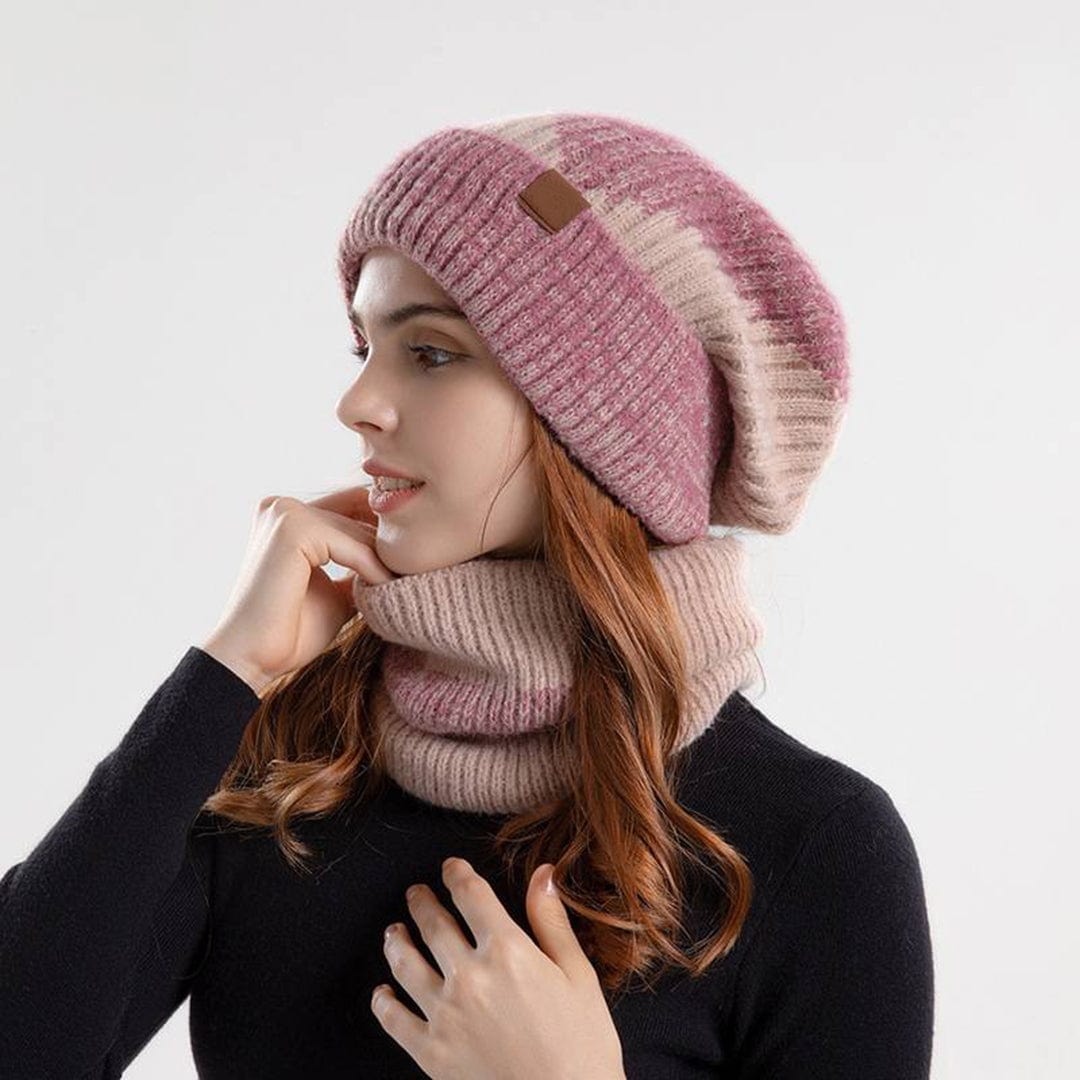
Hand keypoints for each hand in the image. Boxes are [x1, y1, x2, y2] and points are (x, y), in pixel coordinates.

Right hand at [200, 485, 395, 694]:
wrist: (251, 660)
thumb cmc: (290, 632)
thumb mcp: (336, 592)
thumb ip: (358, 569)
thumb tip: (398, 562)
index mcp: (286, 516)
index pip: (350, 504)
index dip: (382, 530)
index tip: (412, 557)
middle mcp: (281, 506)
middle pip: (357, 513)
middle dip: (388, 542)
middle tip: (420, 566)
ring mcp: (284, 513)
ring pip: (357, 531)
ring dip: (384, 560)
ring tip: (405, 583)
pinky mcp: (292, 529)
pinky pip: (351, 546)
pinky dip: (371, 569)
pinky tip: (384, 589)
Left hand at [372, 857, 625, 1079]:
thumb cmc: (583, 1045)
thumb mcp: (578, 975)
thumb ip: (551, 921)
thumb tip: (543, 873)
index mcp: (508, 950)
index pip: (471, 895)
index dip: (457, 874)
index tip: (451, 867)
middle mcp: (470, 976)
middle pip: (434, 924)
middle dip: (422, 902)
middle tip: (416, 893)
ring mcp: (445, 1015)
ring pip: (406, 964)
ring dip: (396, 941)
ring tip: (394, 931)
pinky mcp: (431, 1053)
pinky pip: (394, 1019)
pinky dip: (383, 1001)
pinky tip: (381, 992)